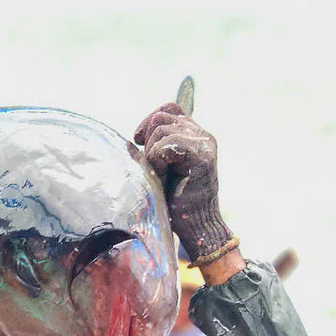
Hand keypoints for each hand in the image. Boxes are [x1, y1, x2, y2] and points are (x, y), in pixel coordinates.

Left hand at [133, 102, 233, 263]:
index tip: (140, 141)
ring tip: (161, 174)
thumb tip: (131, 141)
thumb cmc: (176, 203)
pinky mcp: (202, 155)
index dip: (149, 121)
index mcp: (195, 135)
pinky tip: (164, 176)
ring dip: (152, 153)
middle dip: (148, 140)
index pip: (168, 109)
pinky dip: (157, 160)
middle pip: (161, 116)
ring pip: (161, 128)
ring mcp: (205, 143)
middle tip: (155, 167)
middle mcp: (203, 135)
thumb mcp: (160, 170)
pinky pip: (166, 144)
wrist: (198, 227)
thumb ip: (152, 151)